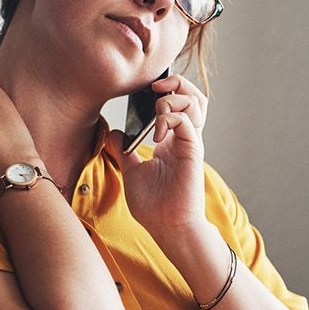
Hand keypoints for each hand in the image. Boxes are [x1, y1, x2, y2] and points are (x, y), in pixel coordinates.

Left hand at [107, 73, 208, 239]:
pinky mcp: (193, 151)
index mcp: (172, 140)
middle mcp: (184, 138)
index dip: (166, 89)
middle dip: (176, 82)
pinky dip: (169, 119)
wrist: (166, 227)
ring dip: (173, 97)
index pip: (179, 103)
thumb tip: (113, 133)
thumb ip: (124, 151)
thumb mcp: (131, 171)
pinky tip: (156, 134)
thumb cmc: (154, 205)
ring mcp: (190, 143)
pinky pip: (186, 121)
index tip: (146, 90)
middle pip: (193, 96)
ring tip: (156, 110)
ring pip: (195, 102)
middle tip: (154, 87)